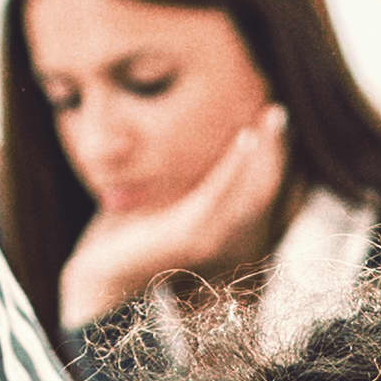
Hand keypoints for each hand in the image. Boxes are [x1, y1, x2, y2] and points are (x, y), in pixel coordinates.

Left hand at [57, 103, 293, 329]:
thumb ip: (185, 177)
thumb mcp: (164, 197)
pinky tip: (247, 137)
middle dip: (278, 149)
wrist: (100, 269)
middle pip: (267, 188)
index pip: (263, 192)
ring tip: (273, 116)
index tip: (276, 122)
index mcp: (224, 232)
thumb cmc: (128, 234)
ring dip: (268, 150)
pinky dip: (237, 164)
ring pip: (255, 189)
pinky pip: (222, 193)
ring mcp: (213, 238)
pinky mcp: (193, 233)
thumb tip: (191, 140)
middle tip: (281, 112)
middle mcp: (229, 241)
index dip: (276, 158)